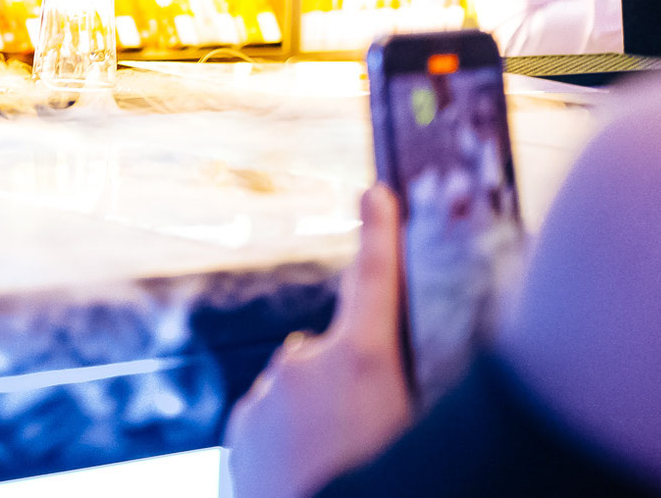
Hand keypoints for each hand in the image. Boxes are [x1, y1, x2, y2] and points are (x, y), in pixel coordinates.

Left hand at [225, 186, 411, 497]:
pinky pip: (274, 419)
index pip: (377, 277)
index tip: (376, 192)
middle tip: (374, 432)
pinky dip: (291, 441)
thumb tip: (403, 372)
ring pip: (303, 390)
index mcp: (365, 361)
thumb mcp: (420, 424)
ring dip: (320, 416)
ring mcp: (267, 394)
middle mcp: (307, 364)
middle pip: (337, 352)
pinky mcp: (240, 426)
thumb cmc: (386, 478)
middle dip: (353, 379)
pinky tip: (310, 478)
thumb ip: (413, 387)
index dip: (380, 231)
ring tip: (342, 467)